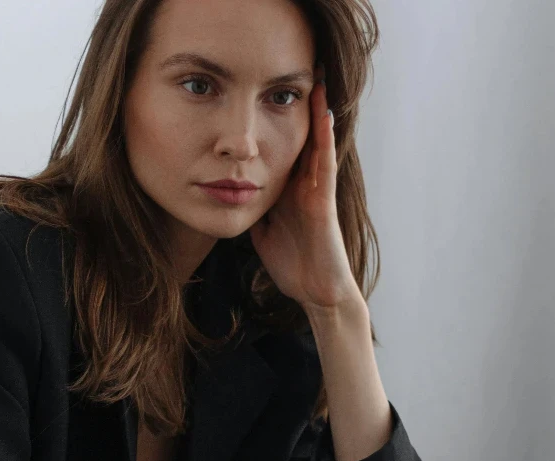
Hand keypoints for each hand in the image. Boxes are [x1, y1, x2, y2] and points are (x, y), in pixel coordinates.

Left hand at [248, 67, 361, 311]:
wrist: (315, 293)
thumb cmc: (292, 265)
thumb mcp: (262, 231)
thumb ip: (253, 211)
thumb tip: (229, 198)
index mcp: (289, 192)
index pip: (282, 150)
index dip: (275, 124)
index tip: (266, 97)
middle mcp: (304, 187)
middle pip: (301, 140)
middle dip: (298, 110)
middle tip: (297, 74)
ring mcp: (317, 193)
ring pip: (318, 145)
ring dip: (317, 114)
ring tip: (317, 81)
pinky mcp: (324, 204)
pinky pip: (325, 168)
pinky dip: (324, 142)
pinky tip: (323, 118)